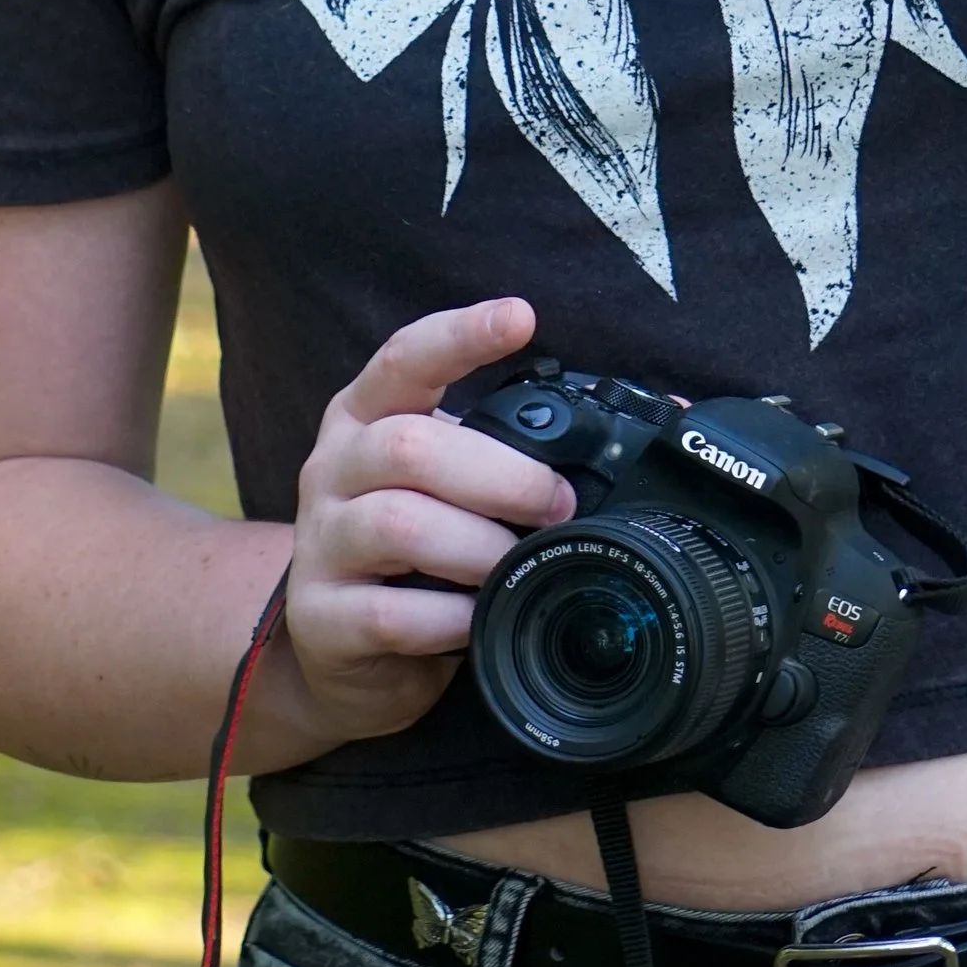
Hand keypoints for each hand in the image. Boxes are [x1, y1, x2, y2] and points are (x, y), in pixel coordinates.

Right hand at [278, 298, 575, 745]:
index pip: (403, 359)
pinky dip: (450, 618)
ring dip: (479, 547)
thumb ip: (510, 452)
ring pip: (398, 525)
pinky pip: (393, 613)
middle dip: (502, 475)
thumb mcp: (451, 485)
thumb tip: (645, 431)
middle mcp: (334, 469)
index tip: (520, 318)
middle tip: (557, 504)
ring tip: (516, 566)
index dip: (459, 336)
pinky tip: (476, 620)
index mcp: (367, 419)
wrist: (341, 648)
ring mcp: (321, 543)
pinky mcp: (324, 618)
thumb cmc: (417, 552)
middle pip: (409, 447)